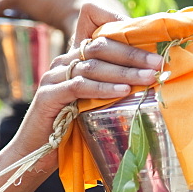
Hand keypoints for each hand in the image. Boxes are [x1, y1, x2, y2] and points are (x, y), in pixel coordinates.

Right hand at [4, 3, 161, 166]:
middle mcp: (62, 64)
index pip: (100, 39)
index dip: (126, 40)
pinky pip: (78, 86)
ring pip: (91, 66)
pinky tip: (122, 90)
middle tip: (157, 64)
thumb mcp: (92, 104)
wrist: (35, 152)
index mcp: (73, 60)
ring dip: (123, 72)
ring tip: (147, 78)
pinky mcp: (48, 96)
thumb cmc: (68, 130)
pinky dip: (102, 88)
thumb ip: (110, 89)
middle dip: (132, 55)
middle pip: (99, 47)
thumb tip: (147, 82)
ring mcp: (53, 78)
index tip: (153, 49)